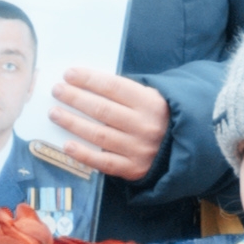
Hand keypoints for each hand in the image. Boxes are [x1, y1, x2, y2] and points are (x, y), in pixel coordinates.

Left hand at [47, 70, 170, 180]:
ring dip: (72, 123)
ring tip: (54, 113)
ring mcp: (139, 149)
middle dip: (75, 98)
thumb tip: (87, 85)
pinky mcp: (134, 168)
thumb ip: (127, 93)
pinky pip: (104, 162)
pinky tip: (67, 145)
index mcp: (152, 104)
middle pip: (102, 110)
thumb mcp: (155, 98)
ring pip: (99, 134)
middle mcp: (146, 126)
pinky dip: (84, 155)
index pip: (114, 87)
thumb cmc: (162, 119)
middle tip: (57, 90)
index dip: (89, 79)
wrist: (189, 149)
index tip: (69, 74)